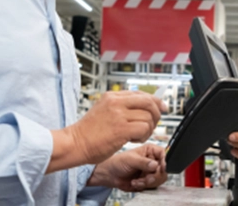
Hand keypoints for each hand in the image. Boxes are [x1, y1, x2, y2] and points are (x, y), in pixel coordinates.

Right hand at [49, 91, 166, 171]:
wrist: (74, 143)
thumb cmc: (88, 132)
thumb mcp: (103, 111)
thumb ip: (121, 107)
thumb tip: (143, 106)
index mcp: (112, 96)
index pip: (141, 94)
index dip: (155, 101)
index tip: (162, 108)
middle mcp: (116, 102)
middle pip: (149, 102)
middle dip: (157, 114)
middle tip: (154, 124)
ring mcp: (119, 115)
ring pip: (148, 117)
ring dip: (148, 129)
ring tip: (138, 136)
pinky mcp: (121, 129)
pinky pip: (144, 128)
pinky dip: (144, 136)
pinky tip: (134, 140)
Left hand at [88, 144, 167, 191]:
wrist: (110, 175)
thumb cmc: (118, 162)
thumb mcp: (131, 160)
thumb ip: (143, 162)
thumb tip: (155, 165)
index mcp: (150, 151)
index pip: (163, 153)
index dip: (164, 161)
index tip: (161, 167)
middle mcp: (152, 161)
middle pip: (163, 169)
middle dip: (154, 175)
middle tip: (146, 177)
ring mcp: (150, 172)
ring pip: (159, 179)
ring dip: (148, 182)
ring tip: (137, 180)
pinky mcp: (148, 181)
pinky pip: (152, 186)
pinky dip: (143, 186)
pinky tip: (135, 183)